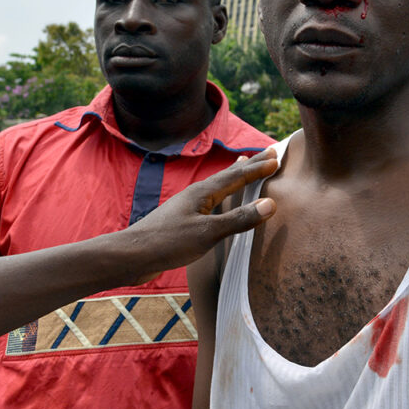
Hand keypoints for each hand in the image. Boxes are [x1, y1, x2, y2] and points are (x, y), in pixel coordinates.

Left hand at [123, 148, 277, 283]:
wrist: (132, 255)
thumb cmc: (168, 242)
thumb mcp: (208, 233)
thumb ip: (239, 219)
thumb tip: (270, 204)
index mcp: (203, 193)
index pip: (237, 176)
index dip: (257, 168)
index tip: (276, 158)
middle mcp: (196, 194)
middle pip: (228, 175)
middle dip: (249, 165)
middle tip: (267, 152)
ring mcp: (187, 206)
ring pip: (218, 186)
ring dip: (235, 176)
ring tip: (244, 165)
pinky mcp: (182, 219)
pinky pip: (210, 200)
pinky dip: (222, 194)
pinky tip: (219, 201)